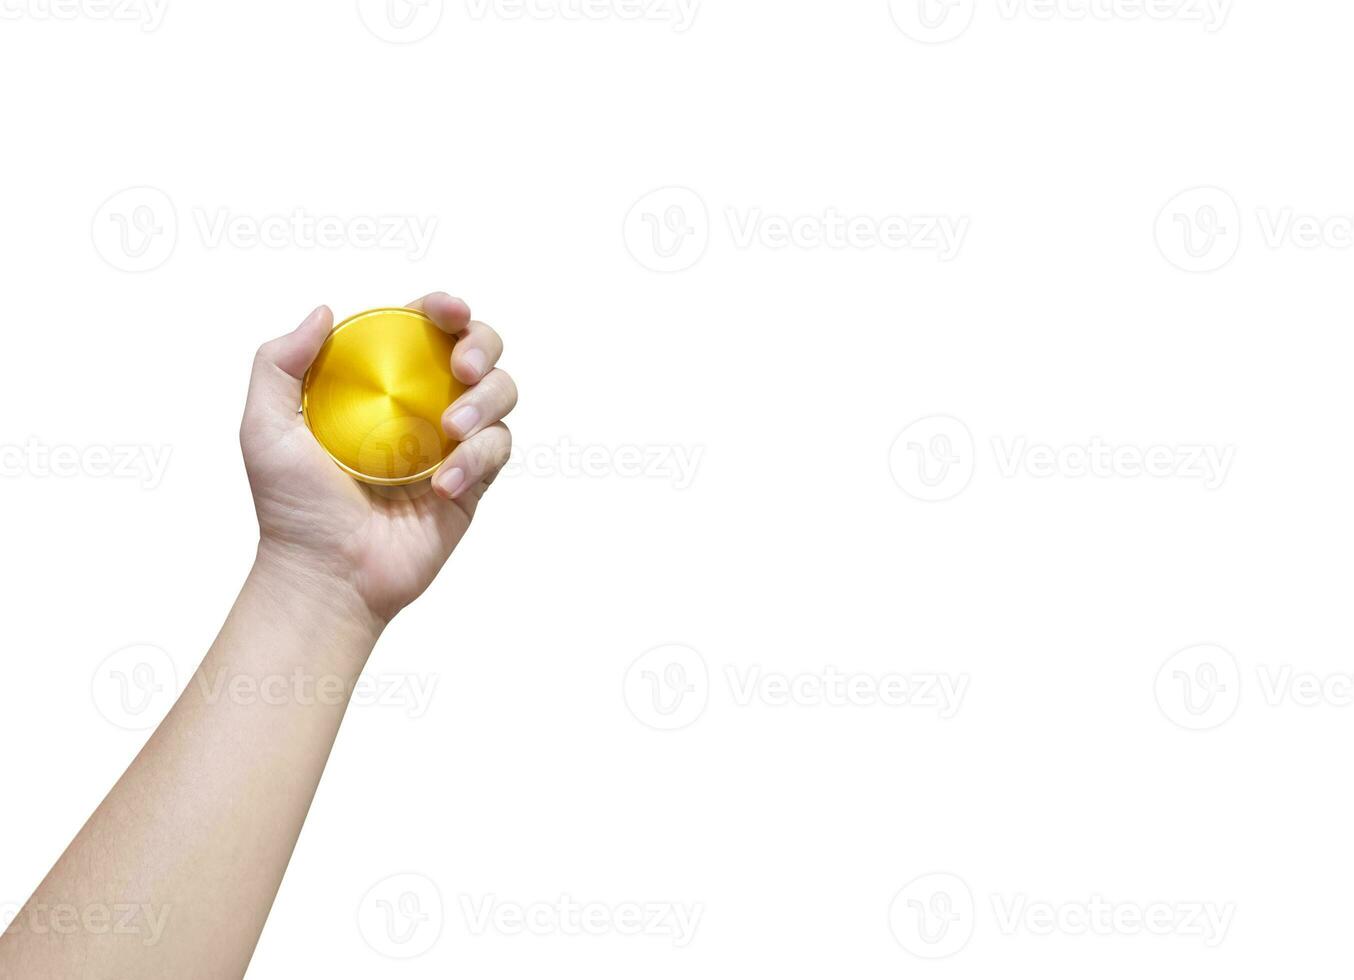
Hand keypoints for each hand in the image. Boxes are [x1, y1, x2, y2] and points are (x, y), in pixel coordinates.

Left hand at [240, 292, 516, 624]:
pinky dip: (478, 458)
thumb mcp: (265, 428)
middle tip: (463, 368)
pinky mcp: (473, 484)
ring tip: (452, 430)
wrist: (329, 577)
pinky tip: (441, 485)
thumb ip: (278, 363)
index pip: (422, 329)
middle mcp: (421, 408)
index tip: (445, 311)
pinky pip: (498, 450)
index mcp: (379, 386)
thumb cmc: (293, 509)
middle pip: (479, 352)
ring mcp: (451, 446)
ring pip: (502, 395)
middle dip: (483, 345)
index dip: (443, 309)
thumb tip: (325, 312)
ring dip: (487, 400)